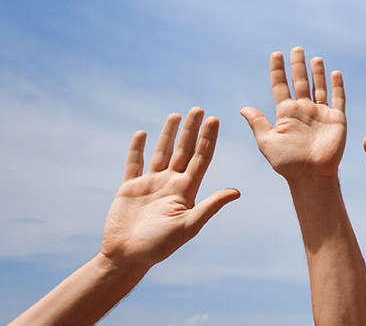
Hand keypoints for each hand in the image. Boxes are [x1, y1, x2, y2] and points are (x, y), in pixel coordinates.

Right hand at [101, 107, 239, 268]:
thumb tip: (236, 192)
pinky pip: (134, 163)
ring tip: (176, 114)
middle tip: (198, 109)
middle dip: (191, 130)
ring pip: (161, 152)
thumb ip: (210, 207)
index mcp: (186, 191)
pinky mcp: (129, 188)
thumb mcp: (188, 226)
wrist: (128, 257)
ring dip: (168, 134)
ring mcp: (150, 184)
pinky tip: (143, 133)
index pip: (201, 159)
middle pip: (183, 150)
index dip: (208, 139)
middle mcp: (170, 183)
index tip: (215, 120)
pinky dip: (137, 148)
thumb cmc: (160, 246)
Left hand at [241, 47, 346, 181]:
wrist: (311, 176)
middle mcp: (303, 110)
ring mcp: (320, 114)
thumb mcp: (266, 142)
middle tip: (296, 49)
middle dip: (297, 65)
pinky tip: (335, 73)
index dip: (278, 70)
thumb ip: (257, 123)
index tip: (276, 54)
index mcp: (286, 114)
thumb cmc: (287, 163)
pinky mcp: (336, 119)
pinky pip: (337, 98)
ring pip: (318, 87)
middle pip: (300, 82)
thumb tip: (243, 108)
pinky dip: (337, 86)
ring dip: (316, 72)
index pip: (280, 86)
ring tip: (314, 58)